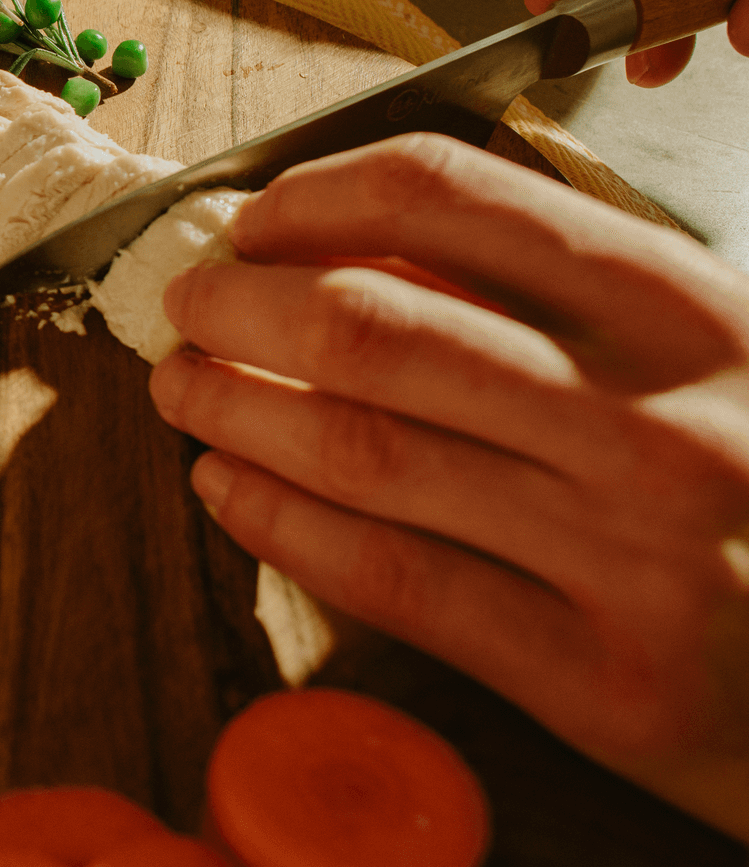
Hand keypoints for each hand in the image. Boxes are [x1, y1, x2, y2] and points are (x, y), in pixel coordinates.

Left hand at [147, 136, 748, 840]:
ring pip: (360, 452)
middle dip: (238, 308)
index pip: (447, 199)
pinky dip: (280, 525)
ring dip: (234, 410)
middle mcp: (654, 426)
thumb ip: (565, 292)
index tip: (251, 218)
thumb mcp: (715, 349)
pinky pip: (391, 579)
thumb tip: (351, 243)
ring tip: (182, 387)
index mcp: (686, 311)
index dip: (313, 195)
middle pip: (370, 327)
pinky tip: (227, 490)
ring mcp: (630, 560)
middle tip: (187, 305)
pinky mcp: (601, 682)